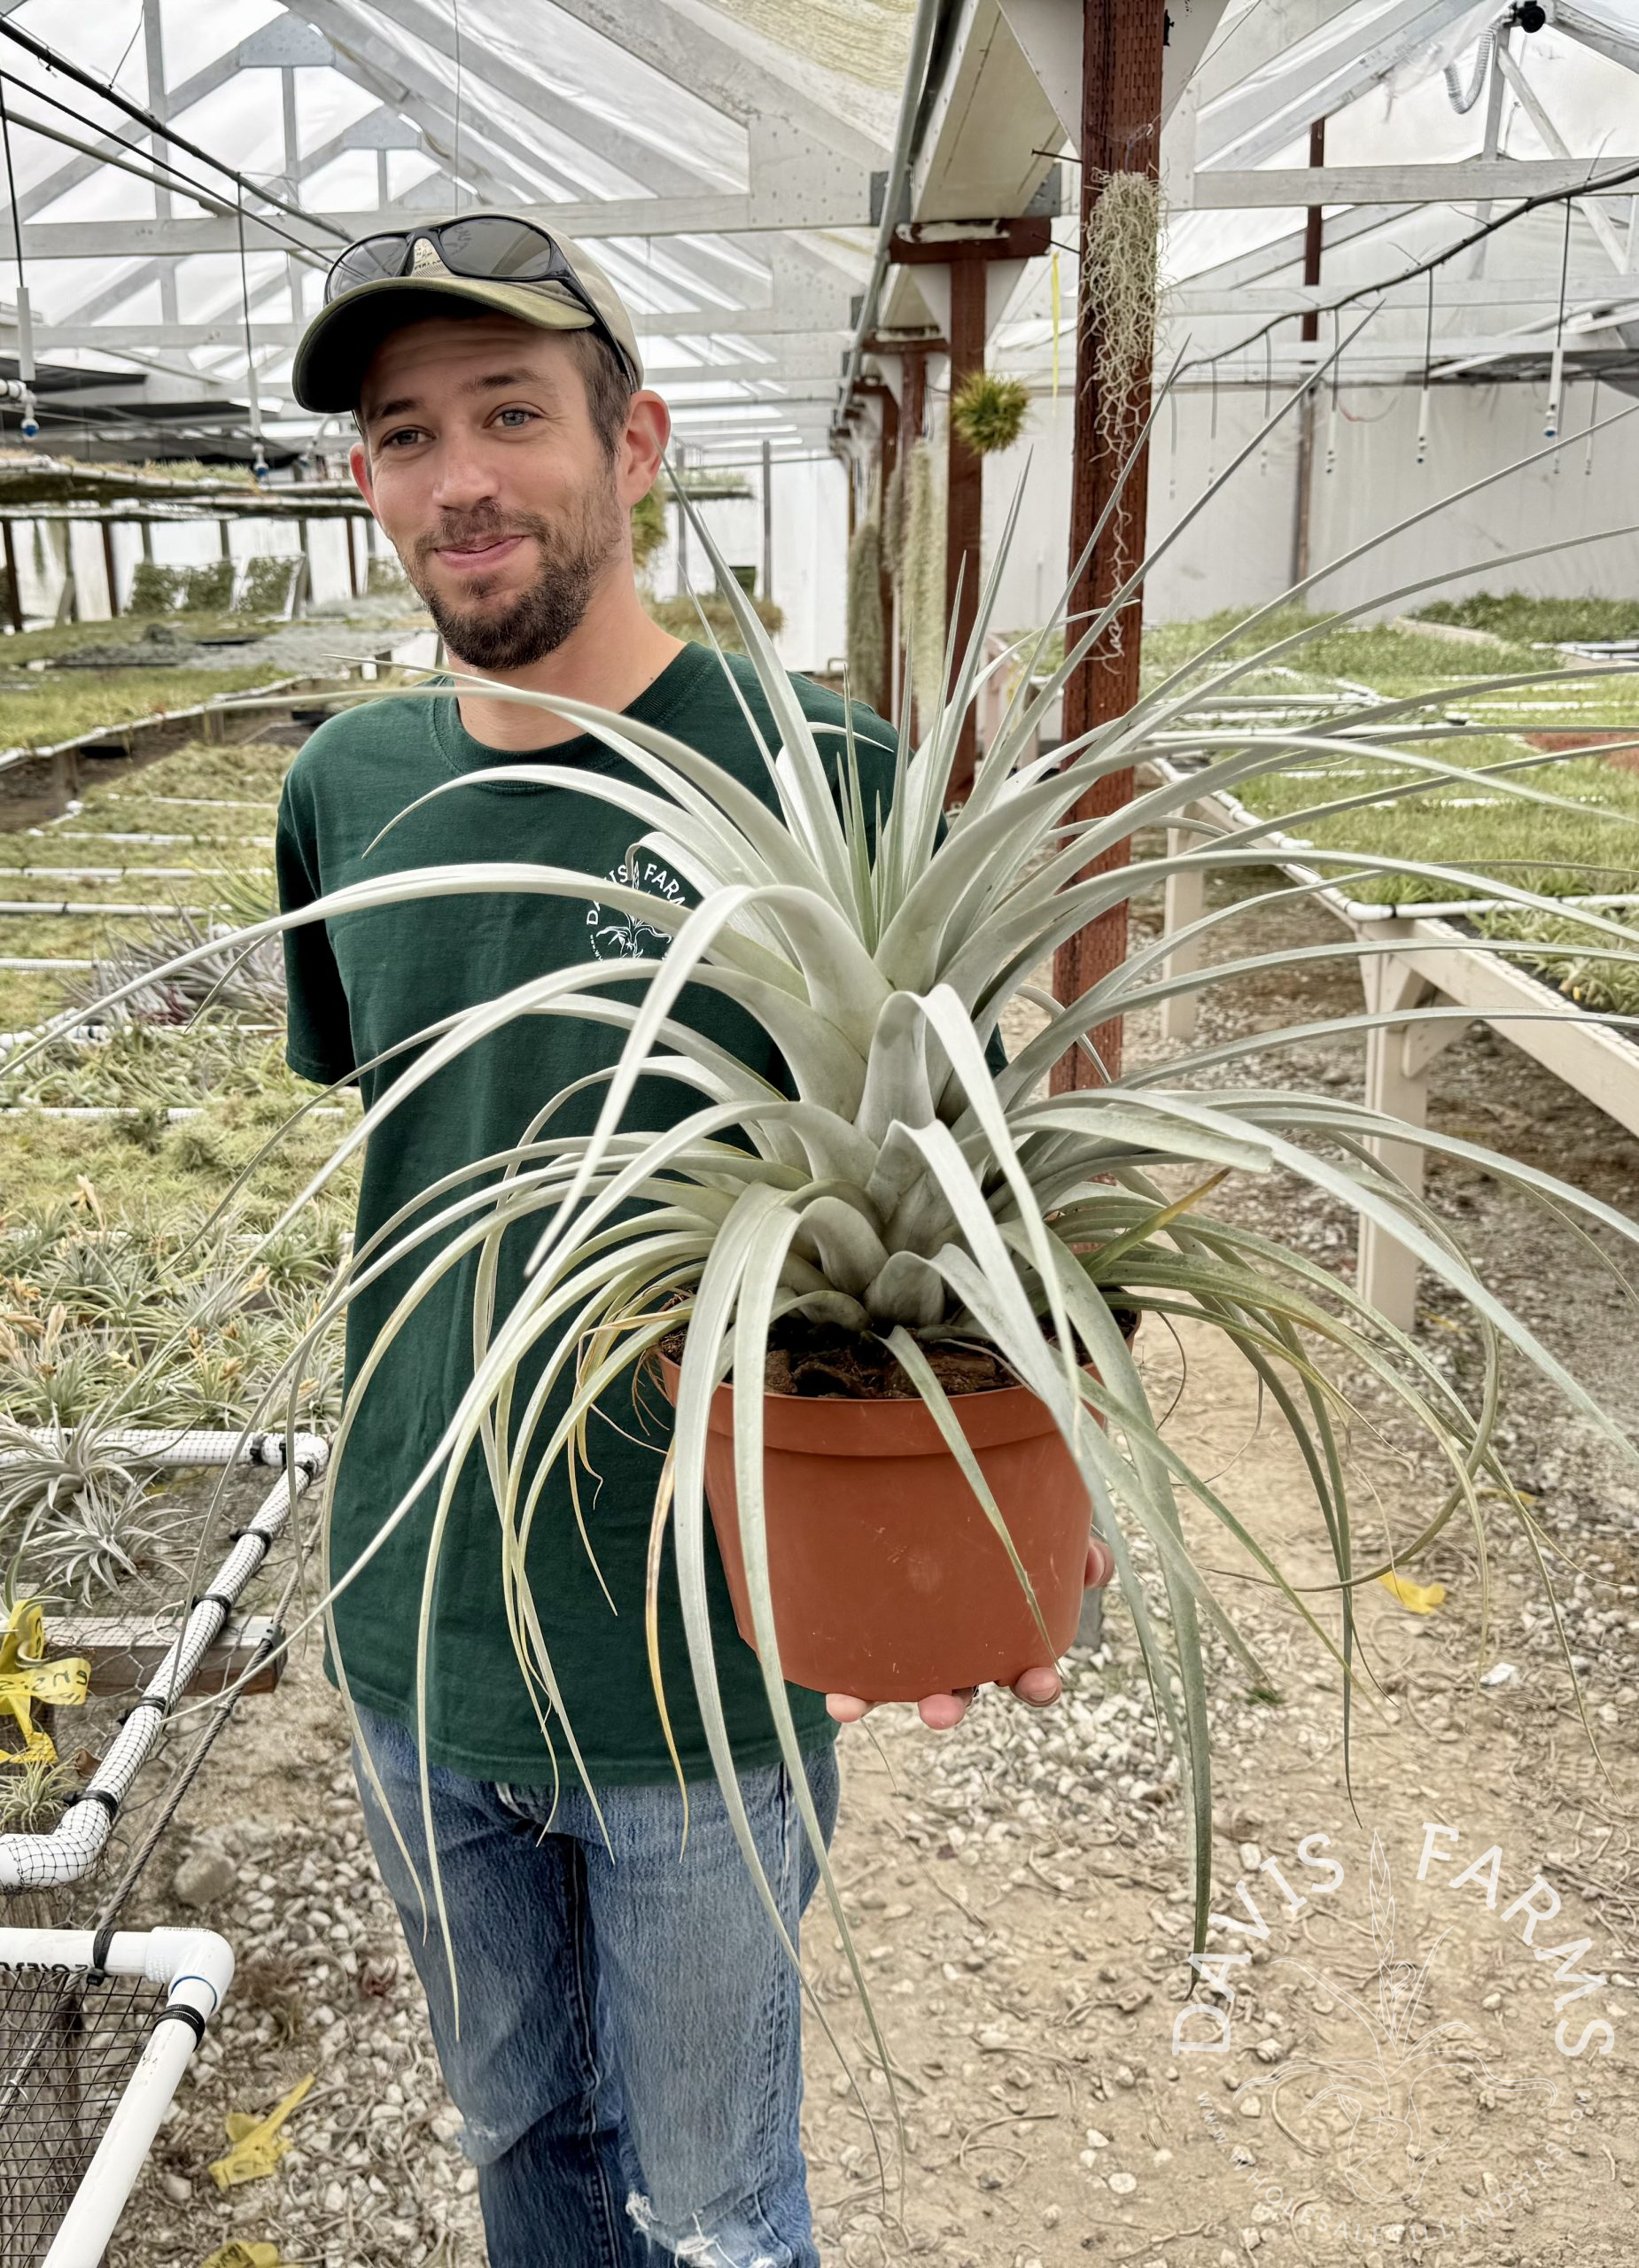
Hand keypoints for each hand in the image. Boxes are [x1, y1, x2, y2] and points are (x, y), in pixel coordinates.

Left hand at [825, 1536, 1114, 1730]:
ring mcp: (913, 1652)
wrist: (909, 1506)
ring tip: (863, 1706)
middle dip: (949, 1707)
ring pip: (907, 1688)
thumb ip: (1071, 1544)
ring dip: (885, 1700)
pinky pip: (860, 1676)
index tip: (1038, 1683)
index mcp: (1002, 1635)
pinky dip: (851, 1694)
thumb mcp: (1033, 1529)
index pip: (1026, 1670)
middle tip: (940, 1713)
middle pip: (959, 1692)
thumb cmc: (989, 1526)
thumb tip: (1098, 1566)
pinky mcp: (869, 1643)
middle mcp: (957, 1653)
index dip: (1036, 1683)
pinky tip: (841, 1699)